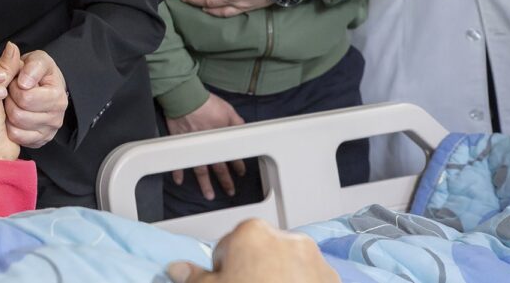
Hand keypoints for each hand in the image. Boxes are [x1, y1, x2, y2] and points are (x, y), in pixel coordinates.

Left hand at [5, 49, 67, 148]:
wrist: (45, 85)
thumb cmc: (38, 71)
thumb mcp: (38, 59)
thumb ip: (33, 66)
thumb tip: (24, 83)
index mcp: (58, 97)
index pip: (25, 98)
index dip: (13, 87)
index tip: (15, 81)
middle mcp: (56, 118)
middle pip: (18, 115)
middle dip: (9, 100)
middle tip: (10, 92)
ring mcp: (48, 132)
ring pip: (15, 128)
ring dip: (7, 113)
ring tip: (12, 101)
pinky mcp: (38, 141)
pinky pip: (16, 137)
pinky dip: (9, 126)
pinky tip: (12, 114)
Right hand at [165, 93, 246, 199]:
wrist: (186, 98)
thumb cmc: (206, 103)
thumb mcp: (228, 110)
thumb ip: (236, 122)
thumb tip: (242, 129)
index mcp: (222, 138)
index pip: (232, 156)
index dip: (238, 165)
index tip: (241, 172)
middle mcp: (208, 146)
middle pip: (218, 167)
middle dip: (225, 180)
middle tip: (230, 191)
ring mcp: (194, 147)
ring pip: (200, 170)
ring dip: (205, 184)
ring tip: (209, 195)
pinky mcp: (181, 143)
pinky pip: (179, 161)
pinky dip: (178, 171)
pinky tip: (179, 180)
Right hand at [167, 219, 337, 282]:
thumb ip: (193, 277)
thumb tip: (178, 268)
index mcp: (252, 232)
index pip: (226, 246)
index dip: (223, 270)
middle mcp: (286, 237)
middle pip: (258, 253)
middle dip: (252, 271)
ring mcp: (313, 259)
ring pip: (286, 265)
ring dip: (278, 278)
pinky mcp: (331, 279)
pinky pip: (309, 279)